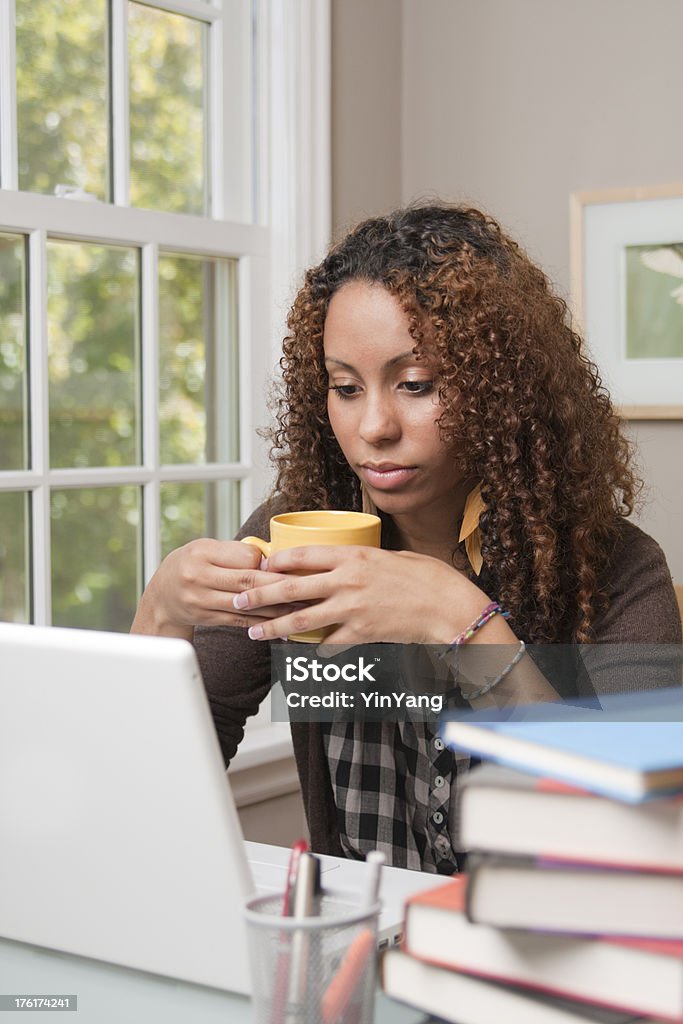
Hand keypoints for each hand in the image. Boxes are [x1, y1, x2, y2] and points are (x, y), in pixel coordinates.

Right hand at [131, 538, 295, 639]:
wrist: (161, 597)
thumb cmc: (190, 566)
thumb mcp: (205, 549)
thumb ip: (235, 552)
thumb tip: (272, 556)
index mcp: (201, 553)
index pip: (244, 557)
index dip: (267, 562)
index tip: (285, 565)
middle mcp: (199, 577)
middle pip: (247, 582)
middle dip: (280, 586)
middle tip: (306, 588)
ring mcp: (201, 601)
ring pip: (247, 605)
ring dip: (277, 608)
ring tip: (302, 608)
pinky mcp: (207, 619)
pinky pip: (241, 622)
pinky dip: (263, 624)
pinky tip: (281, 626)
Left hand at [232, 545, 489, 645]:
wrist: (448, 607)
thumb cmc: (427, 577)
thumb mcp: (391, 556)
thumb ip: (361, 562)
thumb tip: (342, 564)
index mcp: (353, 556)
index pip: (303, 556)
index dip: (277, 562)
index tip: (261, 566)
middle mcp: (346, 581)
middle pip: (291, 588)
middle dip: (259, 595)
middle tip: (237, 599)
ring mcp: (351, 610)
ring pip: (300, 619)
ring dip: (273, 627)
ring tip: (253, 631)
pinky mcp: (360, 634)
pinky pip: (329, 643)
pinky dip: (316, 647)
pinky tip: (305, 651)